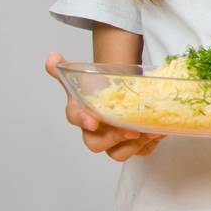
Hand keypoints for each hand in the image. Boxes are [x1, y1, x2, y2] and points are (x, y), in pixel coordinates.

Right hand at [44, 52, 162, 160]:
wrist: (120, 92)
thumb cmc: (99, 88)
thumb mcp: (83, 75)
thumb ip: (67, 69)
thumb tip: (52, 57)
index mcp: (80, 113)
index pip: (76, 119)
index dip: (83, 120)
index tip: (93, 121)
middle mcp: (95, 131)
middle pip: (97, 144)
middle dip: (113, 138)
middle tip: (130, 129)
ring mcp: (113, 141)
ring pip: (118, 154)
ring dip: (134, 145)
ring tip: (150, 131)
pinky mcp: (132, 145)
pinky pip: (141, 152)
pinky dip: (150, 144)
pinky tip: (158, 132)